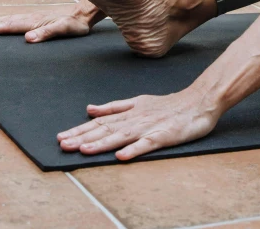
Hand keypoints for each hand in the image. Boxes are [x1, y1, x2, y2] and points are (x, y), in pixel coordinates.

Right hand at [0, 3, 101, 42]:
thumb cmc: (76, 24)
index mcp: (34, 22)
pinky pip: (14, 20)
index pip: (8, 26)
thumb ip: (47, 33)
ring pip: (7, 20)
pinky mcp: (36, 20)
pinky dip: (2, 21)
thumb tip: (28, 38)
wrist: (85, 13)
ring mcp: (33, 18)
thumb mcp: (65, 30)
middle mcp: (31, 18)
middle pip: (3, 21)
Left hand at [57, 89, 220, 160]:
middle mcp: (135, 119)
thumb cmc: (167, 105)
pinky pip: (147, 144)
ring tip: (84, 150)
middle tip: (63, 145)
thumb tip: (90, 109)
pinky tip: (121, 156)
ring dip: (101, 144)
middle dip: (83, 138)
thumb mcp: (138, 102)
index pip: (100, 122)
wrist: (198, 102)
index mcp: (128, 112)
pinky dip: (134, 149)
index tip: (62, 137)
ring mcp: (149, 127)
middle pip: (105, 129)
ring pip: (121, 136)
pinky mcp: (163, 136)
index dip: (80, 130)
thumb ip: (114, 107)